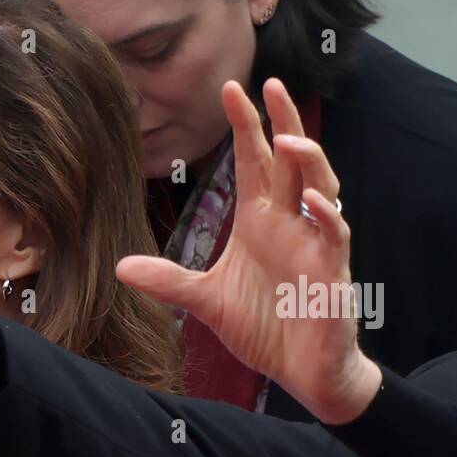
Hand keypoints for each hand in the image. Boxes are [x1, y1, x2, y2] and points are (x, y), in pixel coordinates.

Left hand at [117, 79, 381, 423]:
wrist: (304, 374)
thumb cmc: (266, 329)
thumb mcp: (207, 302)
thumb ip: (170, 281)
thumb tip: (121, 267)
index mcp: (261, 221)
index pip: (254, 161)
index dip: (245, 125)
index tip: (228, 88)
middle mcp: (290, 223)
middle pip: (292, 160)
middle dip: (284, 121)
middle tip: (269, 82)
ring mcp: (315, 244)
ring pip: (321, 188)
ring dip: (309, 163)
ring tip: (289, 139)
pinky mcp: (333, 273)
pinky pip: (335, 237)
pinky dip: (326, 218)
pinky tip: (314, 204)